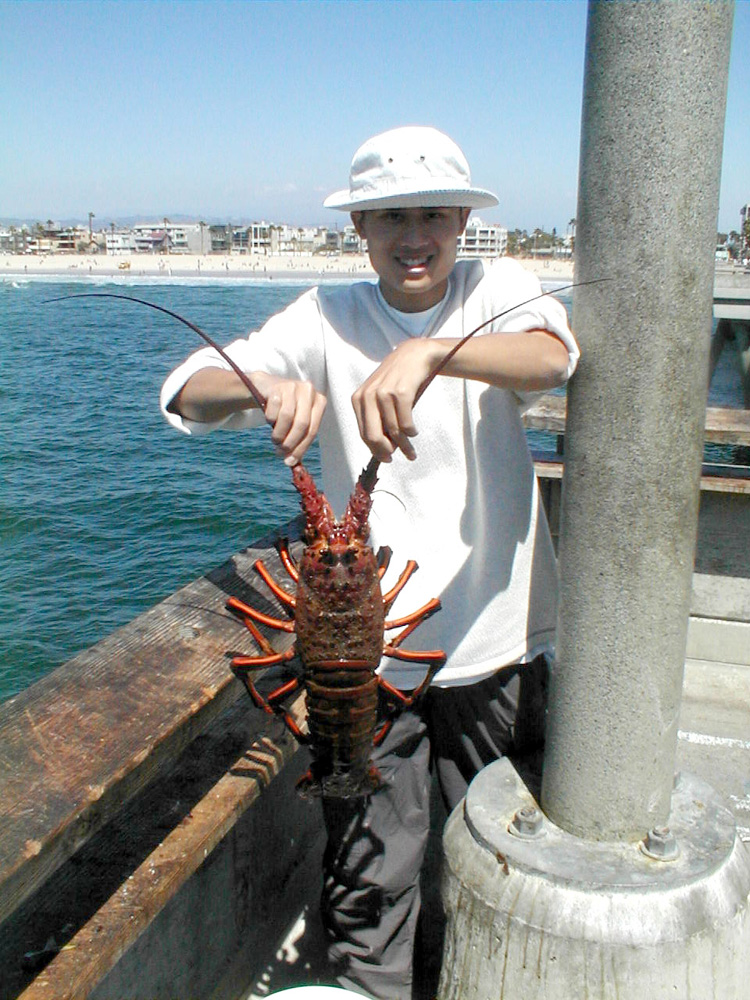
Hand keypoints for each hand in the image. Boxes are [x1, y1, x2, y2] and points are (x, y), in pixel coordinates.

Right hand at [251, 371, 326, 465]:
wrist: (266, 388)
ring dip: (278, 434)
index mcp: (319, 401)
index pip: (313, 430)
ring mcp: (294, 387)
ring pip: (287, 418)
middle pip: (302, 424)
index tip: (290, 461)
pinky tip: (269, 419)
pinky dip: (269, 419)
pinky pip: (273, 410)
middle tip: (280, 452)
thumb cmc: (285, 408)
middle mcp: (309, 392)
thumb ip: (298, 438)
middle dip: (290, 442)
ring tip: (274, 439)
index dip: (301, 448)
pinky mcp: (278, 386)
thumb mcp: (296, 420)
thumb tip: (292, 462)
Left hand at [351, 340, 438, 461]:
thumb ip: (376, 419)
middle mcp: (367, 396)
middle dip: (385, 452)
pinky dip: (411, 431)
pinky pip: (406, 423)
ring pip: (392, 431)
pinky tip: (414, 431)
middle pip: (373, 436)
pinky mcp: (400, 393)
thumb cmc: (396, 380)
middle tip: (396, 458)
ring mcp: (383, 393)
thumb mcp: (378, 396)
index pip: (363, 433)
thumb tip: (382, 449)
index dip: (375, 450)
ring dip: (404, 446)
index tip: (386, 458)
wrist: (413, 356)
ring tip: (411, 452)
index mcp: (358, 399)